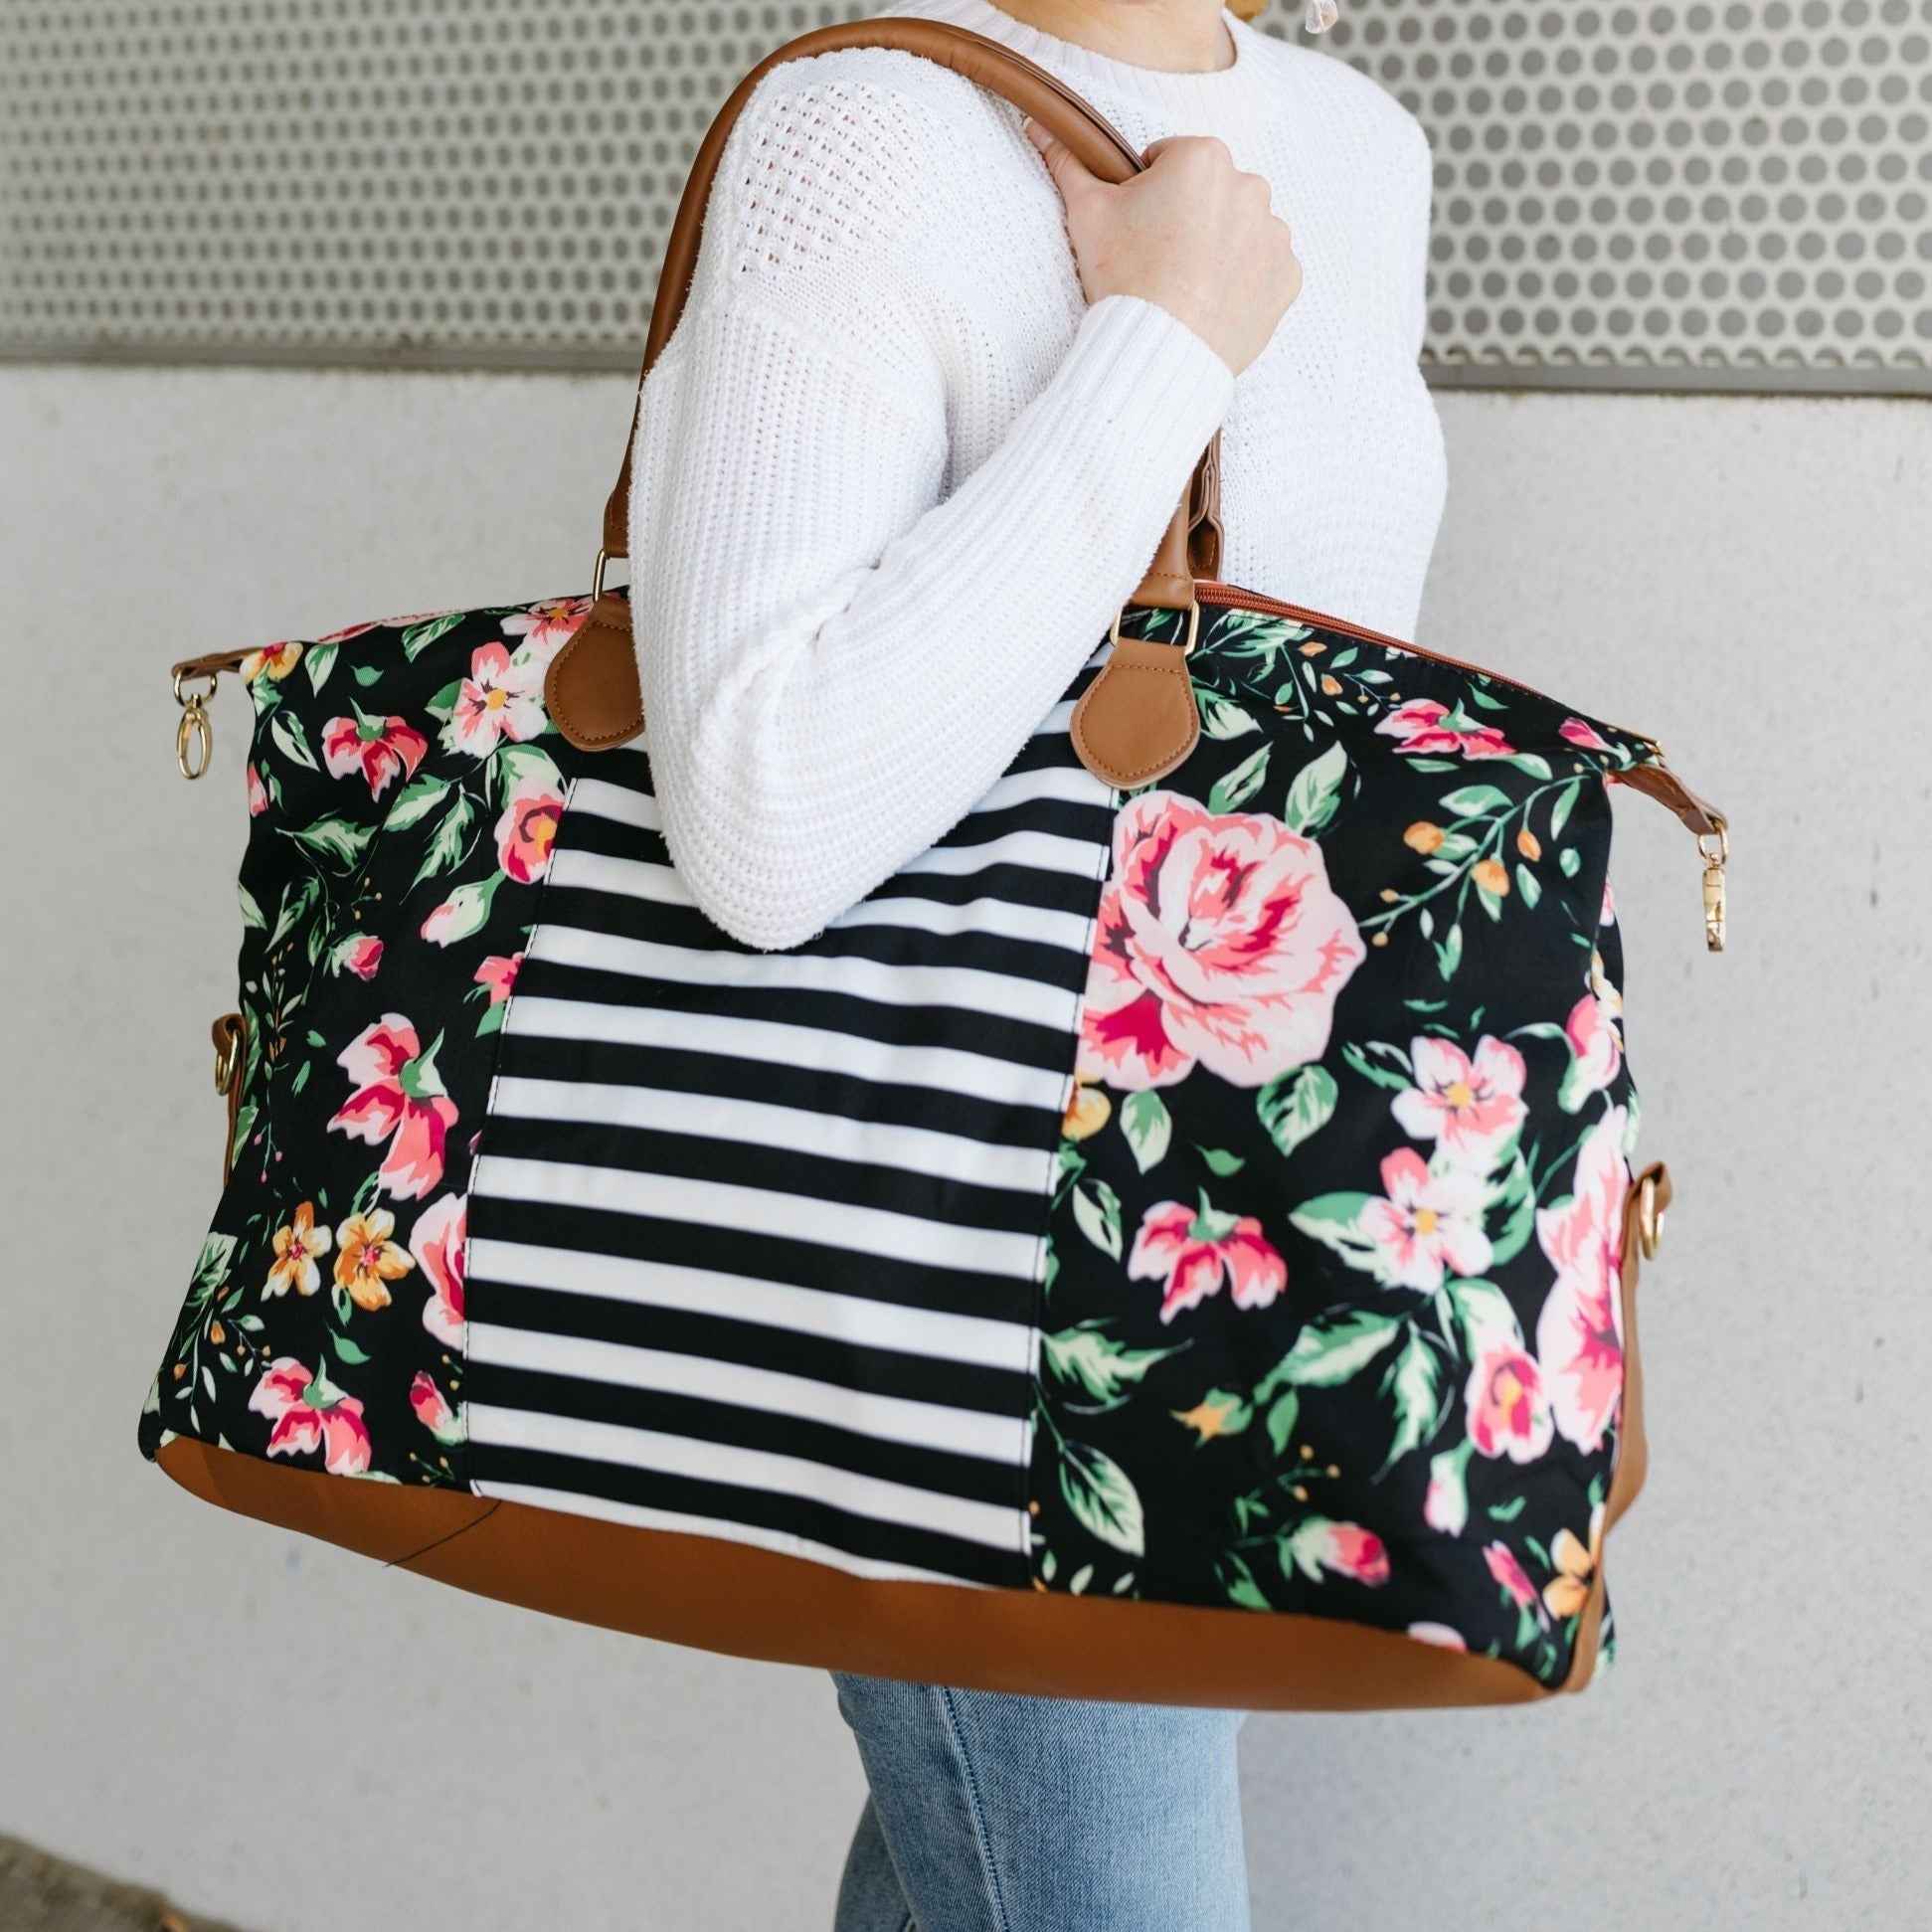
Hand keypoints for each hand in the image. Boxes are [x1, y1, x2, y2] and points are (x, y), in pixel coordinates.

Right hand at [1023, 117, 1301, 376]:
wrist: (1158, 351)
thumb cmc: (1124, 279)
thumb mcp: (1086, 214)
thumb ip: (1068, 163)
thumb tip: (1039, 127)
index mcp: (1203, 156)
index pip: (1169, 161)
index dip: (1145, 193)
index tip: (1136, 228)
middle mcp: (1250, 185)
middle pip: (1209, 193)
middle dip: (1188, 216)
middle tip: (1158, 260)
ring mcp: (1274, 234)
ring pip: (1239, 229)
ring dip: (1218, 247)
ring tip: (1185, 285)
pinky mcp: (1287, 277)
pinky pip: (1264, 269)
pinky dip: (1243, 282)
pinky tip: (1212, 302)